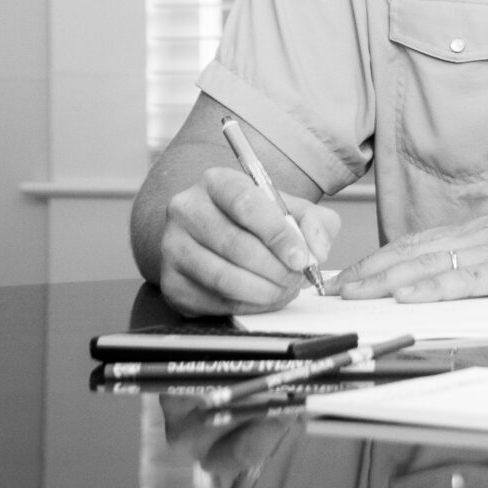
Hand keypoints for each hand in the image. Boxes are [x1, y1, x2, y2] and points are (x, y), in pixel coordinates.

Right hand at [157, 166, 339, 314]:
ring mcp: (173, 247)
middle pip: (234, 244)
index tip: (301, 257)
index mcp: (217, 182)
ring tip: (286, 289)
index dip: (277, 234)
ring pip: (222, 277)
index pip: (246, 203)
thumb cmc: (258, 220)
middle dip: (275, 268)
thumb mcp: (293, 209)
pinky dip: (248, 305)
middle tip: (298, 278)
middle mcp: (186, 210)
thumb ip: (314, 223)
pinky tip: (266, 298)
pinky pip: (214, 301)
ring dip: (263, 290)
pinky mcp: (171, 282)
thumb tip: (316, 251)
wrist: (219, 235)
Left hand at [334, 181, 487, 301]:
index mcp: (480, 233)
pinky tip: (408, 296)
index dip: (378, 259)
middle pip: (411, 253)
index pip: (417, 244)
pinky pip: (466, 281)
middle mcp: (478, 238)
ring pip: (429, 266)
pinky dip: (433, 289)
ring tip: (352, 292)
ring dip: (385, 281)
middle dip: (368, 272)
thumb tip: (468, 274)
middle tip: (332, 287)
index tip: (348, 274)